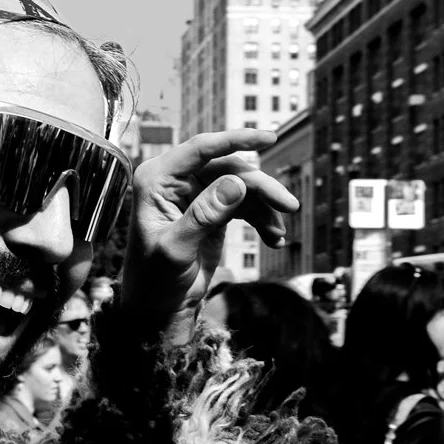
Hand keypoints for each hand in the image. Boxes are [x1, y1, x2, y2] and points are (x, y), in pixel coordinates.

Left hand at [118, 129, 300, 321]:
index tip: (270, 137)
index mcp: (156, 180)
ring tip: (278, 234)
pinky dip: (261, 218)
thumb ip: (203, 216)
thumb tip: (236, 183)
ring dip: (264, 207)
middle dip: (260, 186)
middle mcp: (175, 180)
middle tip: (289, 206)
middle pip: (228, 168)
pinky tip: (274, 239)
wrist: (160, 306)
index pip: (199, 150)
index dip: (236, 140)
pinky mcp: (212, 209)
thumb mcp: (175, 249)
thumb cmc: (154, 281)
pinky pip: (244, 204)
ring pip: (240, 186)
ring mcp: (195, 194)